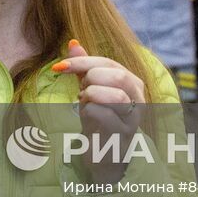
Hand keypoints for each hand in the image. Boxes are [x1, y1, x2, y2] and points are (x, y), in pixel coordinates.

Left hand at [54, 41, 147, 181]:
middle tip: (81, 91)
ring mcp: (133, 118)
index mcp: (132, 82)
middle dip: (91, 79)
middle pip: (116, 75)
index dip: (82, 61)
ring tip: (86, 104)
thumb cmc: (99, 118)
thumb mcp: (91, 89)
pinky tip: (88, 119)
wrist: (104, 153)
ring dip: (91, 97)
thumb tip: (73, 42)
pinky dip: (89, 113)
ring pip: (114, 95)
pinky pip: (102, 115)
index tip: (59, 66)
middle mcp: (139, 98)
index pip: (109, 63)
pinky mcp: (123, 134)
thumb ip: (84, 67)